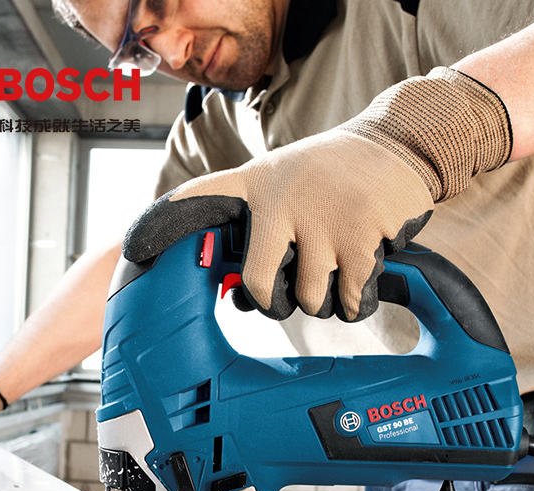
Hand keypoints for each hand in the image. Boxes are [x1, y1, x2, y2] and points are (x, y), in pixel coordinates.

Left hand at [124, 67, 510, 321]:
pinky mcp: (360, 238)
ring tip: (337, 266)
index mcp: (257, 185)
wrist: (399, 144)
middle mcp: (281, 200)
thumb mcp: (284, 178)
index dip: (163, 224)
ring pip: (309, 302)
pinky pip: (349, 302)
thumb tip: (235, 292)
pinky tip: (362, 276)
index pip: (199, 199)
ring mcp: (321, 221)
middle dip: (276, 304)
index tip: (134, 246)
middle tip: (291, 290)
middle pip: (259, 289)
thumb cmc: (334, 175)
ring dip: (324, 300)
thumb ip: (257, 222)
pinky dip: (356, 303)